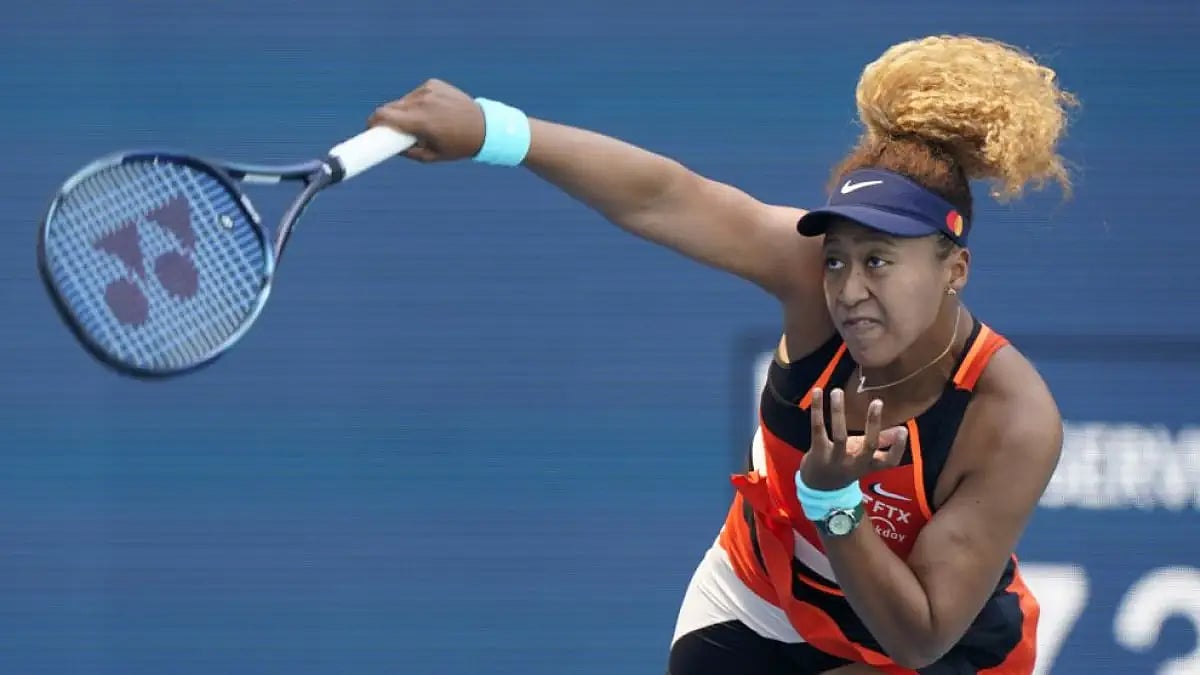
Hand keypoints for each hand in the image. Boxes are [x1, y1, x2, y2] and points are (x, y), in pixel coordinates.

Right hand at [367, 79, 487, 162]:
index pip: (383, 116)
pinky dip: (417, 102)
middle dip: (388, 119)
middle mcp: (422, 102)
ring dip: (404, 111)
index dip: (372, 123)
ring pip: (403, 101)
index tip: (370, 130)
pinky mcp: (433, 83)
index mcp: (420, 121)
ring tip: (420, 122)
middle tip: (393, 130)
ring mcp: (428, 90)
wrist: (484, 126)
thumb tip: (389, 147)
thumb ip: (407, 153)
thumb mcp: (431, 157)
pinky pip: (415, 94)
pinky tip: (431, 111)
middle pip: (390, 107)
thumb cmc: (457, 146)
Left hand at [798, 387, 908, 490]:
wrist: (818, 486)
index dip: (899, 448)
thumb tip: (902, 429)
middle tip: (877, 402)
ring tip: (837, 391)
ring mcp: (835, 460)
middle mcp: (854, 464)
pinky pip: (818, 429)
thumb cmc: (846, 465)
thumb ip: (883, 442)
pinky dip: (818, 410)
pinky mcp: (818, 453)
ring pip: (840, 435)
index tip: (904, 430)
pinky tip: (817, 392)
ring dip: (838, 411)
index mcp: (869, 464)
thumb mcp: (864, 456)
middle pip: (868, 446)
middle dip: (873, 424)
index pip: (890, 461)